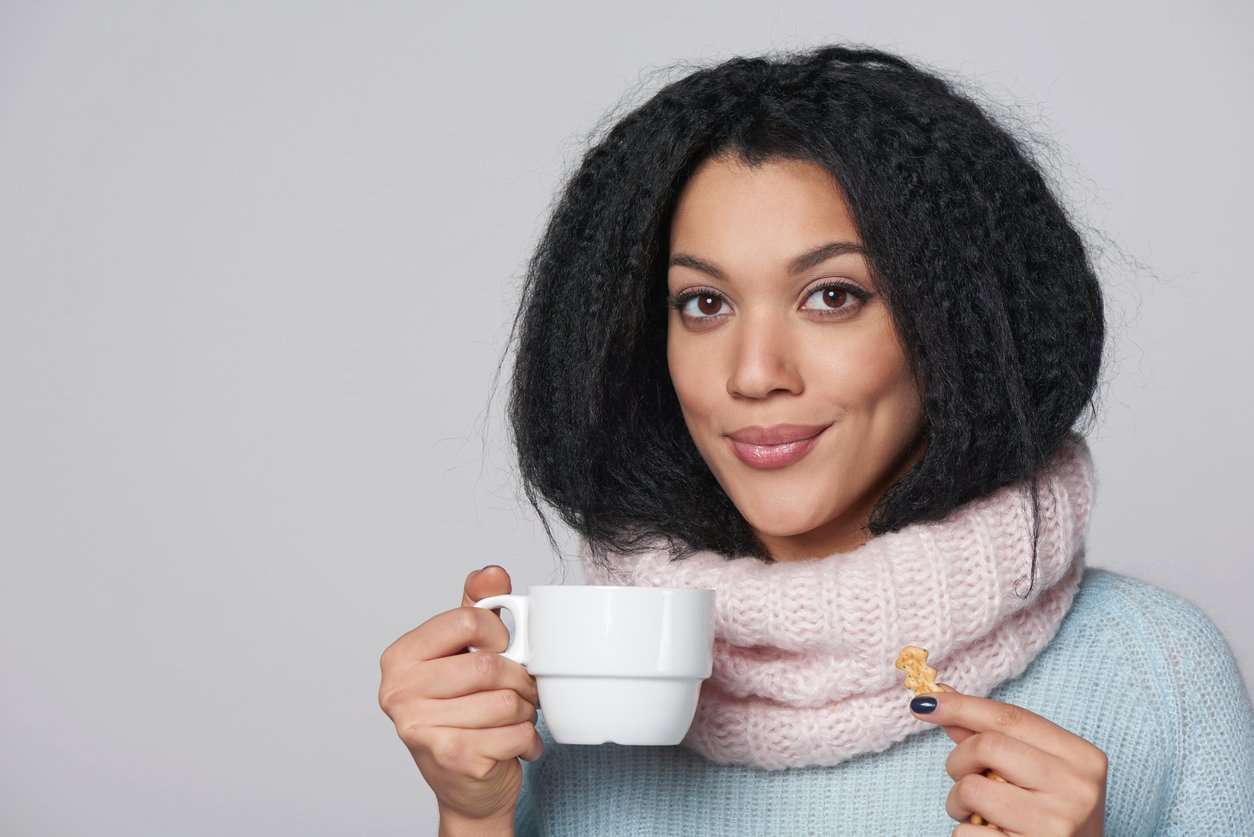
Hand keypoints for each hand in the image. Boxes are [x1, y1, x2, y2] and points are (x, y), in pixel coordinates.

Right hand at [377, 565, 541, 828]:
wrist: (466, 787)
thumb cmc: (463, 713)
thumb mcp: (465, 653)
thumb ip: (476, 608)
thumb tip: (491, 572)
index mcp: (400, 657)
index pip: (467, 620)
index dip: (498, 634)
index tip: (500, 648)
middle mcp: (399, 692)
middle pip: (491, 665)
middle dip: (518, 679)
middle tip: (518, 690)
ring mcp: (420, 728)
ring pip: (507, 701)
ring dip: (525, 712)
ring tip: (512, 719)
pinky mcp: (451, 758)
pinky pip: (516, 732)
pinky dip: (527, 739)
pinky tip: (513, 744)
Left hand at [911, 684, 1106, 835]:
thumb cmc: (1051, 815)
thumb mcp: (1035, 770)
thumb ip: (992, 735)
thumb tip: (943, 697)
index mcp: (1082, 757)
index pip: (1010, 718)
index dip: (962, 706)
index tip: (926, 702)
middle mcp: (1076, 788)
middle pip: (987, 746)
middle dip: (959, 759)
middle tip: (963, 775)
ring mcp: (1056, 824)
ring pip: (971, 789)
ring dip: (958, 801)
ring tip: (978, 813)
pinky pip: (966, 833)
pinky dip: (965, 831)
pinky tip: (988, 835)